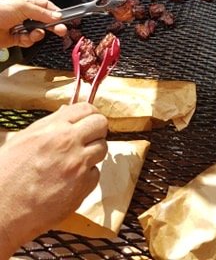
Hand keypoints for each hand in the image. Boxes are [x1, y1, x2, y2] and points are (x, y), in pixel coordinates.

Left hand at [0, 0, 66, 47]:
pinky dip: (28, 40)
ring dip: (38, 35)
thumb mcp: (23, 7)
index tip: (65, 19)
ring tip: (34, 34)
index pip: (46, 6)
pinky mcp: (16, 39)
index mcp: (26, 4)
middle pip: (44, 21)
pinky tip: (24, 38)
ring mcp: (20, 28)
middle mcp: (24, 15)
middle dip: (53, 26)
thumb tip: (57, 16)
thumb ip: (42, 12)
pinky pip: (28, 41)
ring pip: (37, 33)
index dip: (56, 12)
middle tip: (61, 31)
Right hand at [0, 103, 107, 258]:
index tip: (90, 119)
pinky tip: (71, 180)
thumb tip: (67, 112)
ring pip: (102, 149)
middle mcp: (69, 143)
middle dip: (97, 130)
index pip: (87, 109)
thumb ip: (51, 124)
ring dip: (93, 153)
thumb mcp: (25, 138)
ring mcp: (78, 165)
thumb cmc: (7, 173)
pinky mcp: (83, 187)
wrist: (2, 208)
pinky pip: (96, 174)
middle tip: (89, 138)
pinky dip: (87, 176)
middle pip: (101, 125)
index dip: (91, 113)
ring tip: (76, 161)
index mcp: (54, 127)